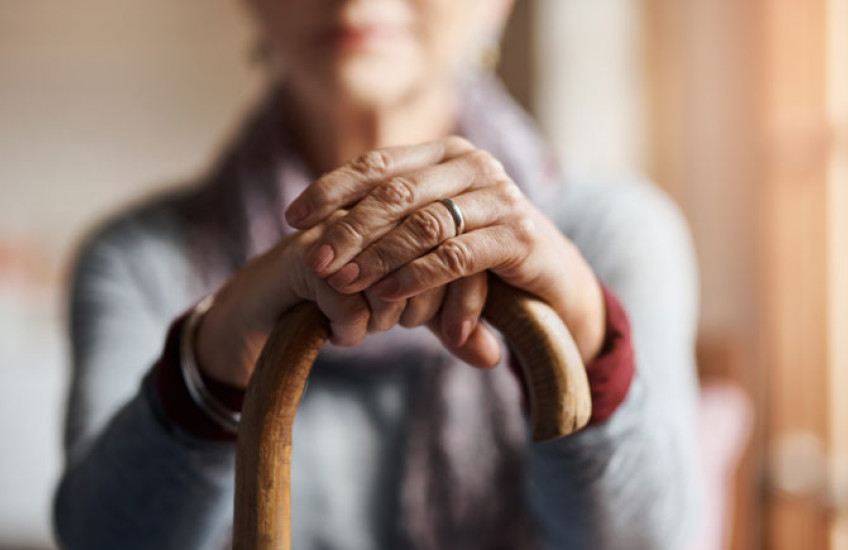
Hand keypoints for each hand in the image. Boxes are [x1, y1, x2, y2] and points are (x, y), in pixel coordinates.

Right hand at [194, 212, 498, 389]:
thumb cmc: (348, 301)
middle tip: (398, 326)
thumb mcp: (410, 313)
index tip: (454, 334)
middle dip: (423, 309)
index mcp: (411, 212)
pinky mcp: (307, 254)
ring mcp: (342, 228)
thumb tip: (495, 357)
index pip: (463, 249)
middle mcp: (380, 212)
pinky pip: (349, 301)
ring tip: (370, 328)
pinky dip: (351, 329)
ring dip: (386, 318)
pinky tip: (342, 335)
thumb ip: (455, 328)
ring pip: (392, 281)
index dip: (467, 300)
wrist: (270, 306)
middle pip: (433, 262)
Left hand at [285, 136, 605, 362]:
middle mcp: (474, 165)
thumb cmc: (480, 254)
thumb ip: (389, 222)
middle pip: (396, 193)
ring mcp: (500, 197)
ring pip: (423, 223)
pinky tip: (386, 293)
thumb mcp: (432, 231)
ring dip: (377, 256)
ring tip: (343, 282)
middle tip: (313, 260)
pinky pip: (456, 256)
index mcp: (447, 154)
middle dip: (348, 228)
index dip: (331, 188)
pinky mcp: (518, 236)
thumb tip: (314, 229)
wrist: (552, 280)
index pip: (378, 164)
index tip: (293, 218)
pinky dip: (417, 276)